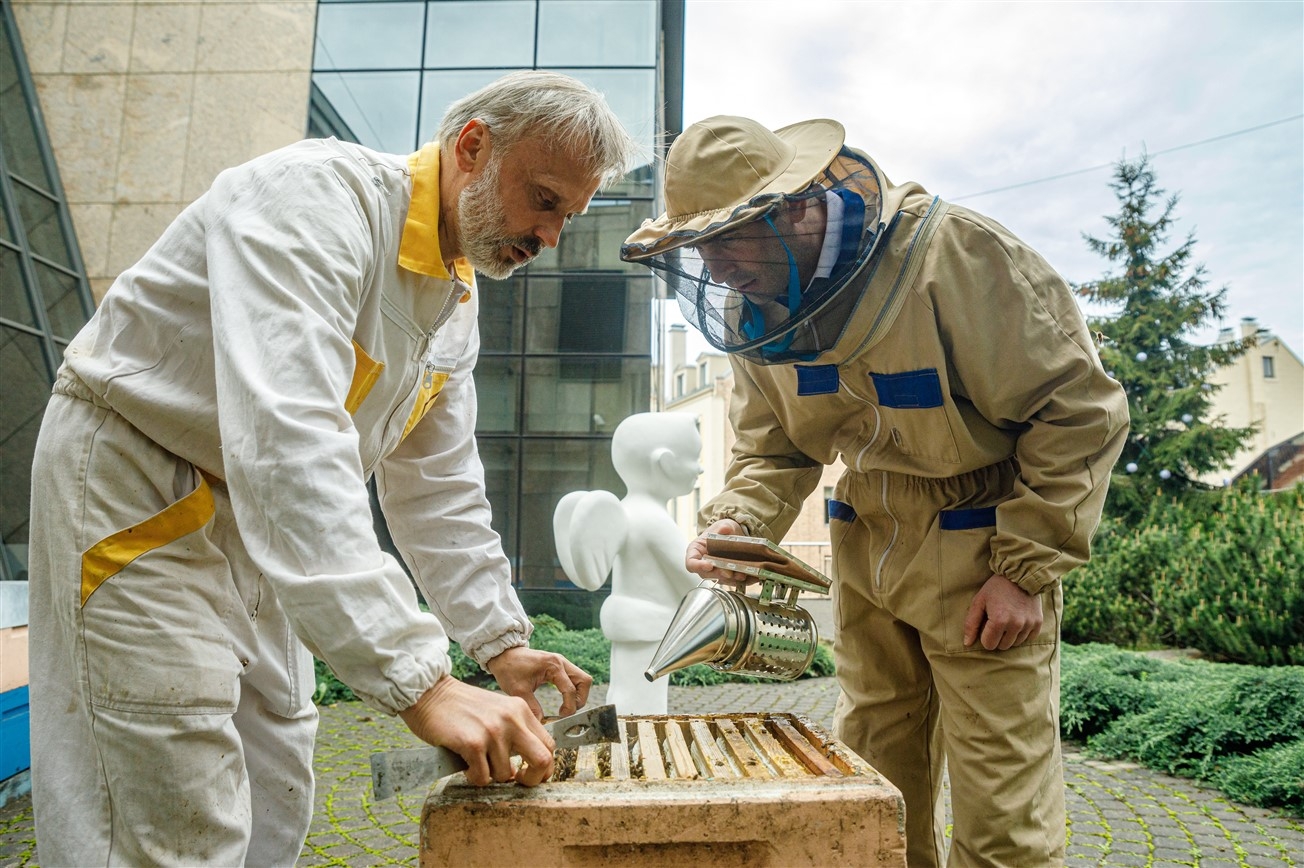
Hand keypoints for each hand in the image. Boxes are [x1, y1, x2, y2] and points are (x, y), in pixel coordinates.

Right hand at [398, 675, 554, 785]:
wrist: (429, 693)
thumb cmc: (460, 707)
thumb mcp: (497, 711)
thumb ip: (514, 732)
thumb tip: (524, 769)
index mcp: (520, 710)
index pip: (548, 744)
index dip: (543, 766)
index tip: (529, 774)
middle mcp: (512, 719)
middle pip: (542, 760)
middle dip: (532, 779)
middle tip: (517, 781)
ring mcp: (493, 731)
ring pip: (505, 774)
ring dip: (490, 775)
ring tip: (476, 762)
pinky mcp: (472, 743)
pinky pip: (482, 777)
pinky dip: (473, 777)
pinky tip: (465, 763)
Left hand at [486, 645, 592, 718]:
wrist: (503, 654)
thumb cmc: (510, 669)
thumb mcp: (518, 691)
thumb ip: (532, 708)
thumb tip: (542, 725)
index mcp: (553, 666)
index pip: (571, 690)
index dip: (569, 707)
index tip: (560, 717)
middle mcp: (561, 662)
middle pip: (585, 681)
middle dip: (580, 699)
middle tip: (568, 711)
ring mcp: (562, 662)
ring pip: (582, 679)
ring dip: (579, 695)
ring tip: (566, 707)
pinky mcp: (559, 665)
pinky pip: (574, 678)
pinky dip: (573, 690)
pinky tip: (562, 700)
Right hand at [685, 519, 754, 588]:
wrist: (733, 535)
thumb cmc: (721, 530)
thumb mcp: (722, 525)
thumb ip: (723, 527)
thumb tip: (724, 529)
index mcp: (696, 551)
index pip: (691, 563)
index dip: (698, 566)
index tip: (708, 565)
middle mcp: (704, 564)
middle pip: (707, 574)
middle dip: (719, 574)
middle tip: (729, 573)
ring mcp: (715, 571)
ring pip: (722, 579)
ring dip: (732, 579)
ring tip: (743, 575)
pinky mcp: (728, 576)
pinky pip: (734, 581)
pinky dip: (744, 580)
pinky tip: (753, 577)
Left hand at [963, 574, 1043, 650]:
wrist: (1019, 575)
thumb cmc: (996, 588)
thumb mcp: (979, 602)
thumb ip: (971, 624)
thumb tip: (967, 643)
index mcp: (999, 620)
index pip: (989, 644)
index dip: (985, 636)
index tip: (986, 625)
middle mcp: (1016, 625)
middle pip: (1002, 646)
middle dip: (997, 637)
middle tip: (997, 622)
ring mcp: (1029, 624)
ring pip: (1015, 643)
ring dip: (1009, 636)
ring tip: (1007, 619)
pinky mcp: (1038, 622)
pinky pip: (1028, 638)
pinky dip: (1022, 633)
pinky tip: (1018, 621)